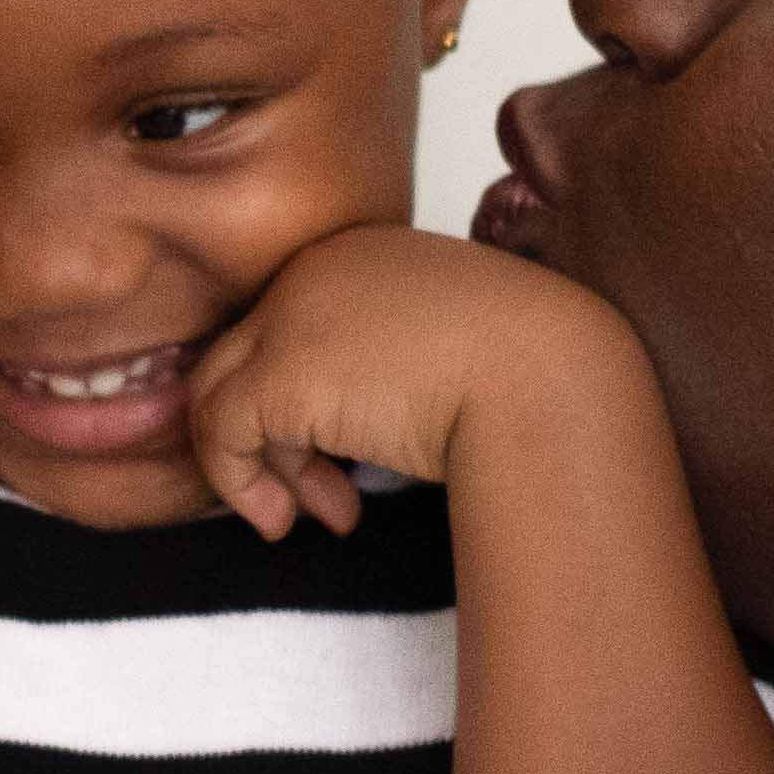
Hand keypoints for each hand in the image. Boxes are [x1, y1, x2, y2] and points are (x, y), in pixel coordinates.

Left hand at [187, 223, 626, 542]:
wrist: (553, 380)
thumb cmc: (528, 372)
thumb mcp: (445, 346)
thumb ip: (383, 361)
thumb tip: (348, 415)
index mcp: (359, 254)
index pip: (289, 327)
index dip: (301, 403)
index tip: (340, 460)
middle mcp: (313, 269)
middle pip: (247, 358)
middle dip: (273, 439)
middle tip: (318, 500)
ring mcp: (289, 314)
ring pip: (221, 394)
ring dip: (263, 470)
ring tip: (320, 516)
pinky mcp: (279, 371)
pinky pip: (220, 431)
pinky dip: (242, 484)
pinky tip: (295, 519)